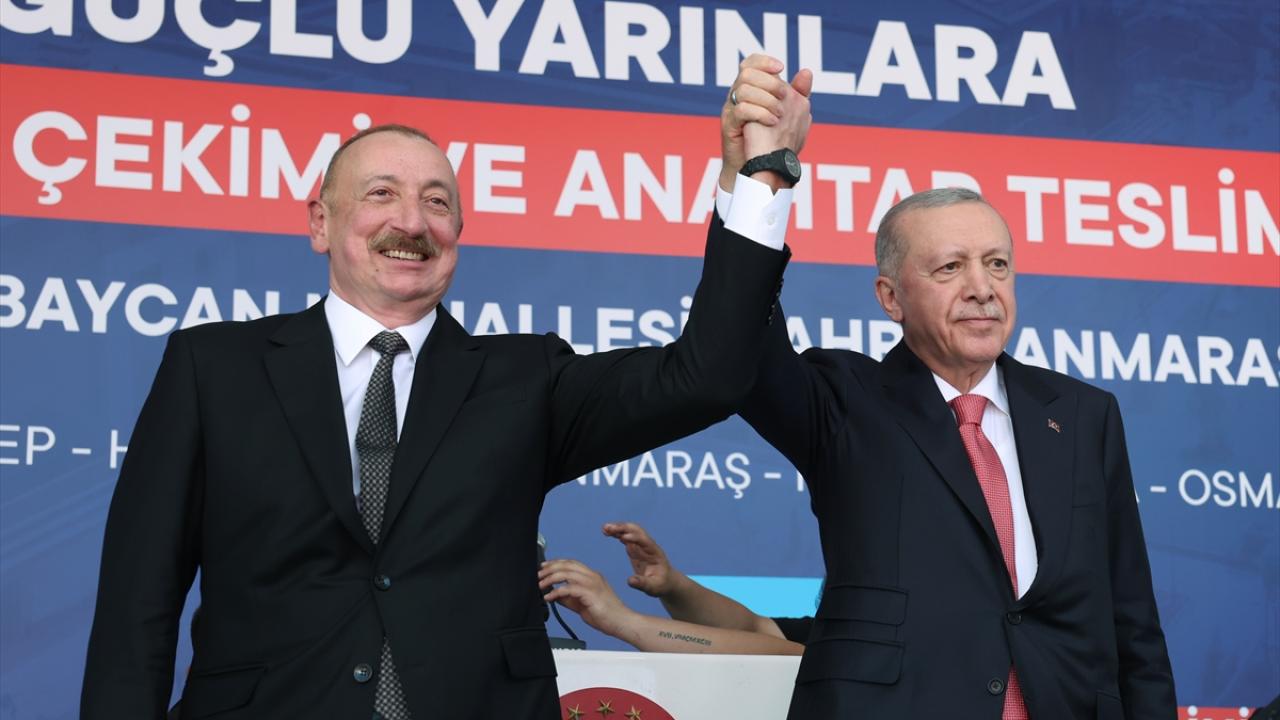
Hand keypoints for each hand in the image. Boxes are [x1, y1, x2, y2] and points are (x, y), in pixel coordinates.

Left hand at [539, 559, 633, 638]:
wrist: (623, 623)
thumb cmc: (607, 615)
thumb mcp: (583, 604)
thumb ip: (570, 598)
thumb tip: (555, 595)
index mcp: (593, 576)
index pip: (571, 563)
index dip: (556, 563)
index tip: (544, 567)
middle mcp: (593, 576)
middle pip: (567, 565)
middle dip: (550, 568)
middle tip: (538, 575)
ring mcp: (593, 583)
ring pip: (567, 573)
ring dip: (550, 578)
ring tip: (540, 585)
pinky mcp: (591, 593)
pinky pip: (569, 589)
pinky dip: (556, 592)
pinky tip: (549, 597)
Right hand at [603, 522, 677, 597]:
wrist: (666, 581)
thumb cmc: (661, 585)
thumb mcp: (653, 587)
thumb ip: (642, 584)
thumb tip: (629, 581)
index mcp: (654, 552)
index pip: (644, 541)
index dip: (634, 538)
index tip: (622, 537)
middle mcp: (647, 545)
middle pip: (636, 531)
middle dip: (623, 528)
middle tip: (608, 528)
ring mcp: (641, 546)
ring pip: (629, 532)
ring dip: (618, 528)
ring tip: (604, 528)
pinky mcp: (635, 549)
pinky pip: (625, 538)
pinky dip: (617, 533)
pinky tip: (607, 533)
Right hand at [720, 54, 813, 191]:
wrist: (760, 168)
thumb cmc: (773, 141)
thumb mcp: (790, 114)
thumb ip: (798, 94)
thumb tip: (806, 72)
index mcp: (751, 89)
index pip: (751, 63)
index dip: (764, 61)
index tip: (782, 68)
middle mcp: (737, 96)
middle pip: (746, 73)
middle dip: (769, 81)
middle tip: (784, 95)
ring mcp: (730, 110)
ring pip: (742, 89)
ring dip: (766, 98)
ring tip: (780, 113)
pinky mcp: (728, 125)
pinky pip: (741, 110)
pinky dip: (760, 113)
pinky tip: (773, 121)